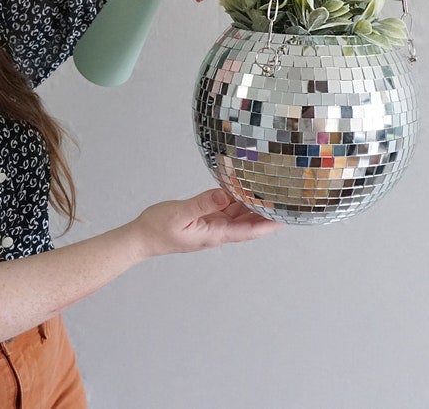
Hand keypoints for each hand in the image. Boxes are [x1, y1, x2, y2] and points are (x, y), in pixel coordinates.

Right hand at [129, 189, 281, 258]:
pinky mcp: (203, 219)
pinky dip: (234, 200)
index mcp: (215, 234)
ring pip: (237, 215)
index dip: (268, 224)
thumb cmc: (158, 229)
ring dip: (252, 206)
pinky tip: (240, 191)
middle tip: (283, 199)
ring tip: (268, 192)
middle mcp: (217, 231)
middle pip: (247, 223)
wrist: (142, 237)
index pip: (249, 230)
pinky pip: (224, 209)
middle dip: (265, 213)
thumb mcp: (180, 214)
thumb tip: (224, 194)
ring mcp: (210, 226)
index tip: (285, 217)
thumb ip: (203, 204)